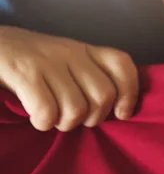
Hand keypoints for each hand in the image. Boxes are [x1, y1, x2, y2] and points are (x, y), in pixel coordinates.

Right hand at [0, 27, 138, 130]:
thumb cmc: (32, 63)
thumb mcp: (67, 62)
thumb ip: (91, 77)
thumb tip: (121, 109)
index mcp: (85, 50)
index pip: (122, 65)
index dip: (130, 93)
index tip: (122, 113)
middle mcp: (71, 52)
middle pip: (104, 95)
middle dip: (93, 118)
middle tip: (75, 119)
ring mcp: (48, 61)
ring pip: (77, 108)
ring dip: (65, 123)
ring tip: (54, 118)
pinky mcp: (24, 72)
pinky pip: (47, 111)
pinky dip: (43, 123)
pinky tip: (37, 118)